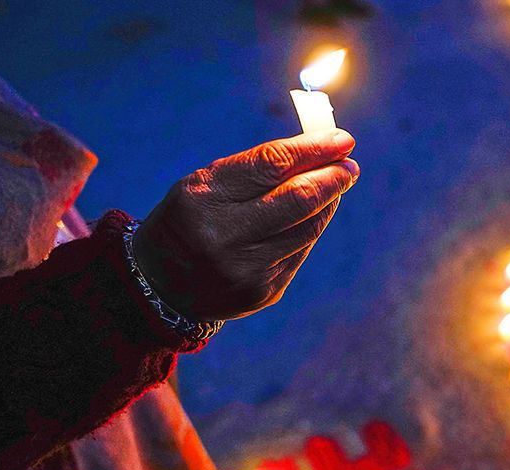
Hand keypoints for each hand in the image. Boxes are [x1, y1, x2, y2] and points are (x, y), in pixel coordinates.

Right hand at [132, 130, 358, 321]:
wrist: (160, 286)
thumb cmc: (189, 219)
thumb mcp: (205, 185)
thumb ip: (258, 169)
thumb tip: (320, 152)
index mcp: (203, 198)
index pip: (272, 165)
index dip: (313, 149)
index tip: (341, 139)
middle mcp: (225, 236)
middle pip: (298, 199)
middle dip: (332, 177)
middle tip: (349, 164)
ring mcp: (247, 269)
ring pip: (308, 227)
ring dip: (328, 201)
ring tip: (337, 182)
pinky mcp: (264, 291)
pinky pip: (301, 250)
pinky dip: (312, 227)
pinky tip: (316, 213)